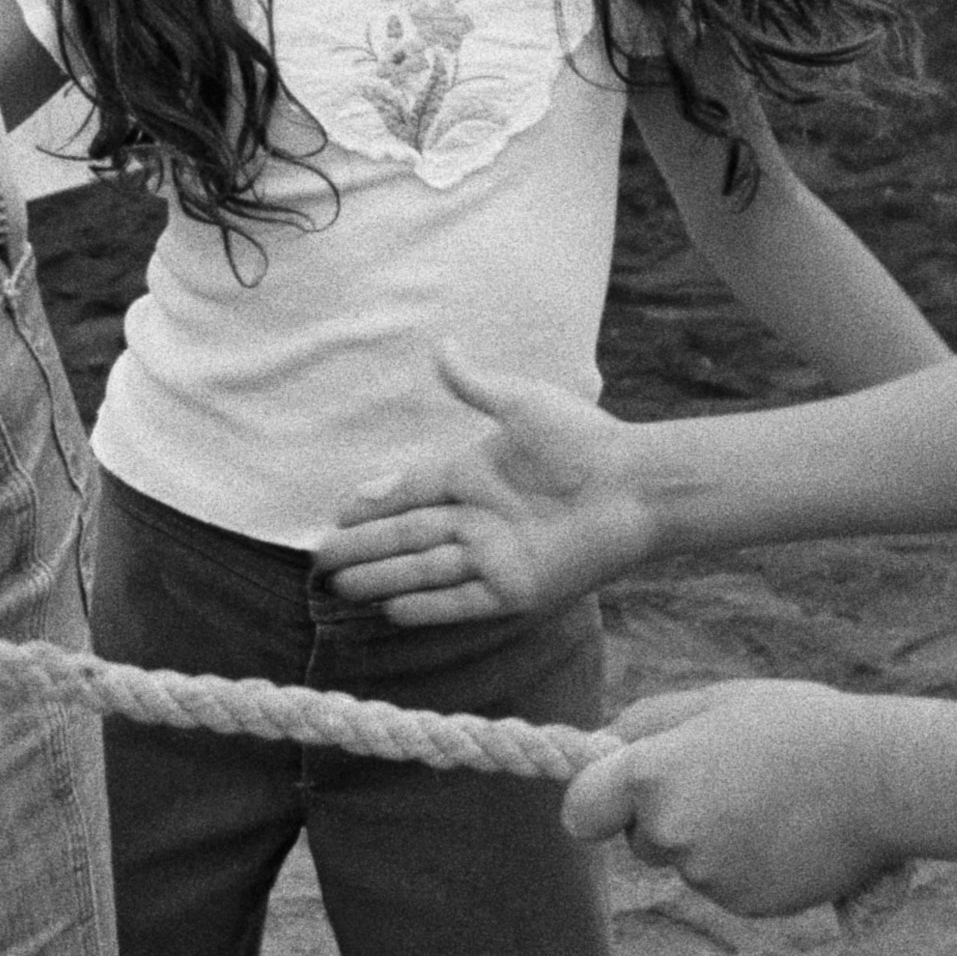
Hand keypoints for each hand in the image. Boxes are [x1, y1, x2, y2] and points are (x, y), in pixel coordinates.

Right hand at [311, 348, 648, 621]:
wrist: (637, 484)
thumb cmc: (586, 438)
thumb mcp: (523, 404)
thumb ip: (475, 385)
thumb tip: (441, 345)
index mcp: (473, 475)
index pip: (409, 492)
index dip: (372, 503)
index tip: (337, 514)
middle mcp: (477, 519)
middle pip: (405, 537)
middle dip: (361, 549)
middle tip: (319, 563)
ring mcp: (494, 556)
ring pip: (423, 570)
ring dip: (381, 580)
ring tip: (340, 590)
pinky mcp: (517, 589)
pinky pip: (461, 601)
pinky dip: (427, 607)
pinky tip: (392, 610)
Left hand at [560, 680, 917, 919]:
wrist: (881, 780)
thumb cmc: (797, 727)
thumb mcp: (715, 702)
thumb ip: (648, 726)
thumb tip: (603, 748)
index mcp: (652, 776)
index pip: (580, 811)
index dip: (595, 803)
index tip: (616, 797)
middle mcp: (670, 833)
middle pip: (641, 838)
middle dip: (667, 816)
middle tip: (729, 778)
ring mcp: (708, 876)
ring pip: (688, 862)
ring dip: (714, 840)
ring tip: (772, 801)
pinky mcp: (745, 904)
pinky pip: (728, 884)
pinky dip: (748, 865)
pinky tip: (789, 834)